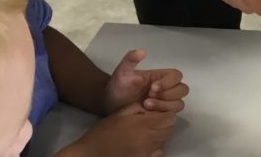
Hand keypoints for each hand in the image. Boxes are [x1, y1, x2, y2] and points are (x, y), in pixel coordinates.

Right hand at [59, 104, 174, 156]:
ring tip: (144, 132)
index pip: (169, 118)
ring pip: (164, 140)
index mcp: (143, 125)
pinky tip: (143, 143)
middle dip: (163, 123)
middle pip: (169, 129)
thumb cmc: (103, 132)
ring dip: (159, 134)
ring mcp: (148, 152)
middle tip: (151, 121)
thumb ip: (138, 108)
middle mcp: (149, 139)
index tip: (157, 112)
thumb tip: (151, 108)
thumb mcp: (120, 113)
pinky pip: (159, 152)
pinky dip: (155, 146)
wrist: (91, 153)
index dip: (165, 113)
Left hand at [103, 50, 188, 115]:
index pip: (176, 76)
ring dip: (165, 105)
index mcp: (160, 77)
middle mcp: (167, 89)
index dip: (168, 82)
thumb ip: (130, 60)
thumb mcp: (122, 72)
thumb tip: (142, 51)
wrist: (109, 105)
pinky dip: (163, 113)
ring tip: (146, 105)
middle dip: (168, 94)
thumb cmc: (117, 87)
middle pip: (182, 89)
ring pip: (179, 103)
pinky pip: (173, 114)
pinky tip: (148, 113)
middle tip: (148, 97)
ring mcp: (166, 102)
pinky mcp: (162, 114)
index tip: (152, 87)